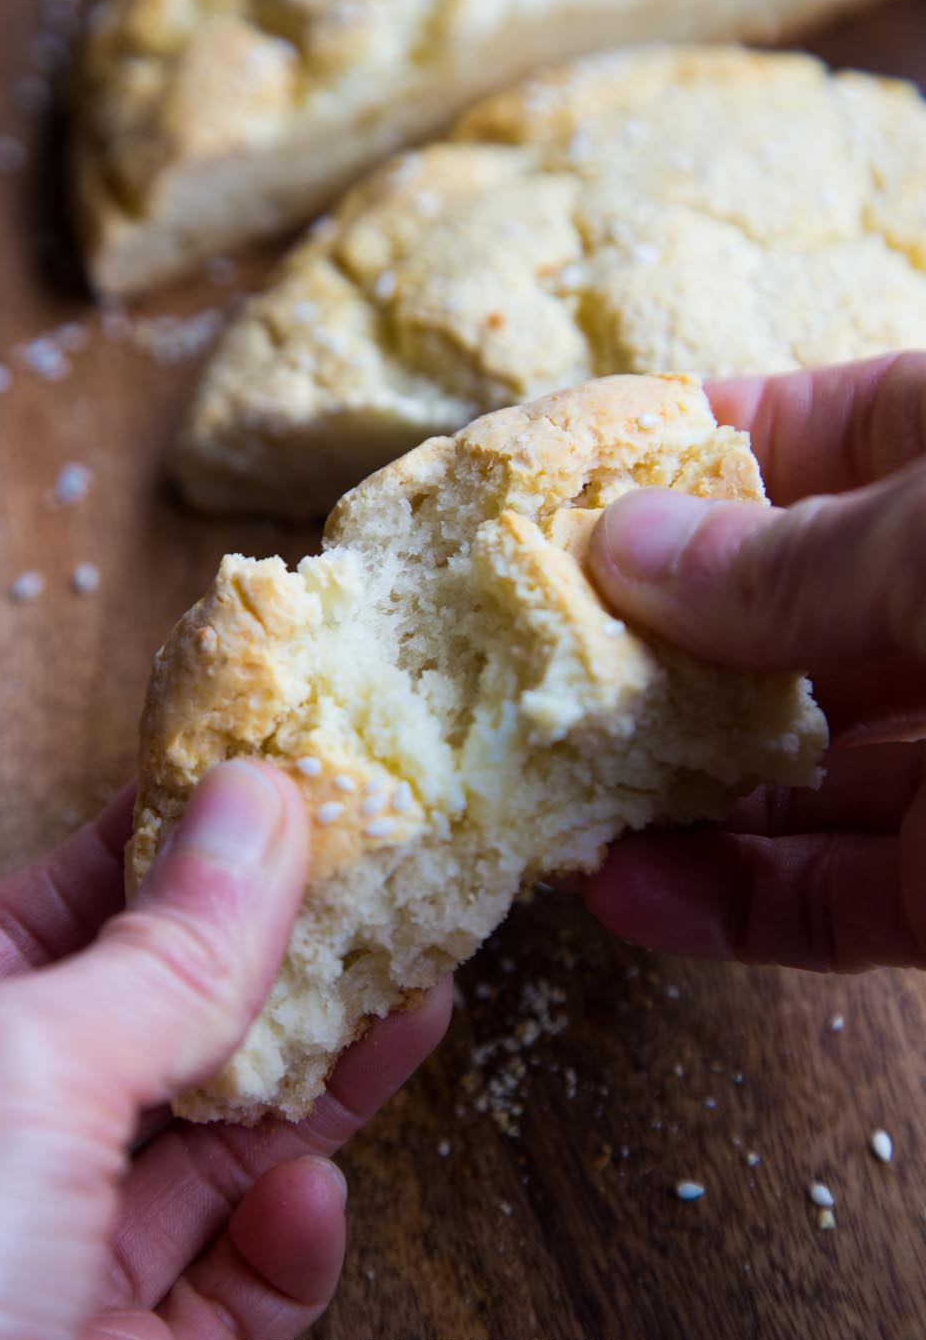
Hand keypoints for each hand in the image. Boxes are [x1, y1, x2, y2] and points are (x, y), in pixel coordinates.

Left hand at [0, 760, 450, 1339]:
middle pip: (169, 1022)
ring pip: (225, 1145)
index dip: (177, 839)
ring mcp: (66, 1271)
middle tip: (385, 886)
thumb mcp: (26, 1073)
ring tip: (413, 996)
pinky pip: (240, 1291)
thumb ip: (160, 949)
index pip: (70, 906)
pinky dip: (293, 1239)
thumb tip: (256, 805)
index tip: (283, 785)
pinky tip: (311, 1192)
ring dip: (324, 1076)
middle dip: (282, 957)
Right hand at [583, 352, 925, 970]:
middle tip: (515, 648)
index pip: (817, 435)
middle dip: (648, 635)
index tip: (551, 474)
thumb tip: (623, 543)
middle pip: (775, 618)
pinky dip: (727, 904)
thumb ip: (792, 557)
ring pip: (783, 772)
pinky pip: (826, 903)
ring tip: (539, 786)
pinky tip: (627, 894)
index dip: (686, 446)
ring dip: (661, 783)